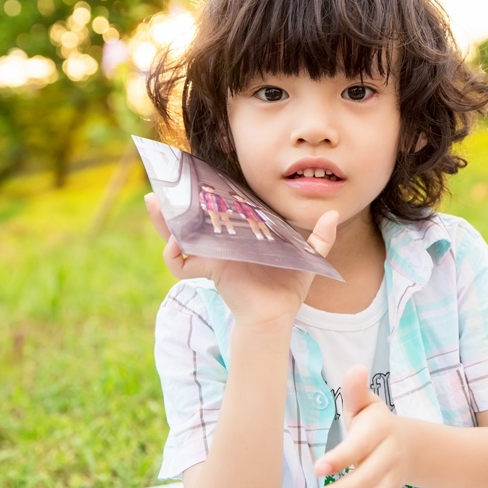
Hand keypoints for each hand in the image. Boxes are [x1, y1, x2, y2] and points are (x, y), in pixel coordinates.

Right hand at [144, 192, 337, 326]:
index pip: (220, 209)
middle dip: (174, 202)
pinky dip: (174, 255)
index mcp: (241, 234)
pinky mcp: (209, 271)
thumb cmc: (288, 287)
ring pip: (179, 236)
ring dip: (165, 221)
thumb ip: (321, 238)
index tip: (197, 172)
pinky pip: (182, 265)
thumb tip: (333, 213)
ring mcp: (212, 256)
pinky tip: (174, 243)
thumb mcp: (307, 257)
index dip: (207, 192)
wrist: (278, 315)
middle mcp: (222, 242)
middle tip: (162, 183)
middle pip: (192, 219)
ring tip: (154, 202)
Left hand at [311, 365, 407, 487]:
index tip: (317, 468)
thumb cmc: (374, 422)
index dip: (340, 458)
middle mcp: (389, 457)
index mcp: (380, 430)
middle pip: (367, 478)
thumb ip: (356, 391)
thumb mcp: (367, 404)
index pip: (359, 446)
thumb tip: (356, 368)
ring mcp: (392, 480)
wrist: (410, 445)